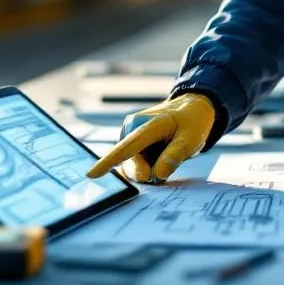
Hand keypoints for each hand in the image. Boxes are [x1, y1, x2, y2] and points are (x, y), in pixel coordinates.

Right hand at [86, 93, 215, 183]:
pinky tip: (160, 158)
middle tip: (167, 168)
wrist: (190, 109)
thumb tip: (156, 175)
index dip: (108, 162)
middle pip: (130, 163)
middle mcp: (131, 128)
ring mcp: (129, 136)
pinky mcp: (130, 143)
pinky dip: (148, 166)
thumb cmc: (191, 122)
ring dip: (149, 169)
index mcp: (146, 125)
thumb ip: (174, 156)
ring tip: (167, 157)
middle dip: (147, 173)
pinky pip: (136, 163)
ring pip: (133, 165)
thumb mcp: (191, 139)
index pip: (126, 148)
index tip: (92, 175)